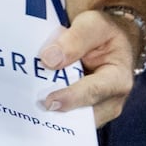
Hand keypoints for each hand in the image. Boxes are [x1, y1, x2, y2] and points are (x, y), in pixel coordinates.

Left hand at [39, 9, 138, 125]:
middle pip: (81, 114)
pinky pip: (63, 118)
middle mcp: (110, 101)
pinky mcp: (80, 113)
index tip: (49, 102)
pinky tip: (29, 104)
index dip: (71, 97)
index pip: (94, 91)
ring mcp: (95, 110)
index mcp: (118, 78)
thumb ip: (75, 39)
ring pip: (70, 121)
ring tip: (27, 107)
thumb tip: (49, 59)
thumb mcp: (93, 25)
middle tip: (30, 108)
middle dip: (57, 113)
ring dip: (49, 115)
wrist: (106, 42)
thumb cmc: (102, 34)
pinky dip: (47, 112)